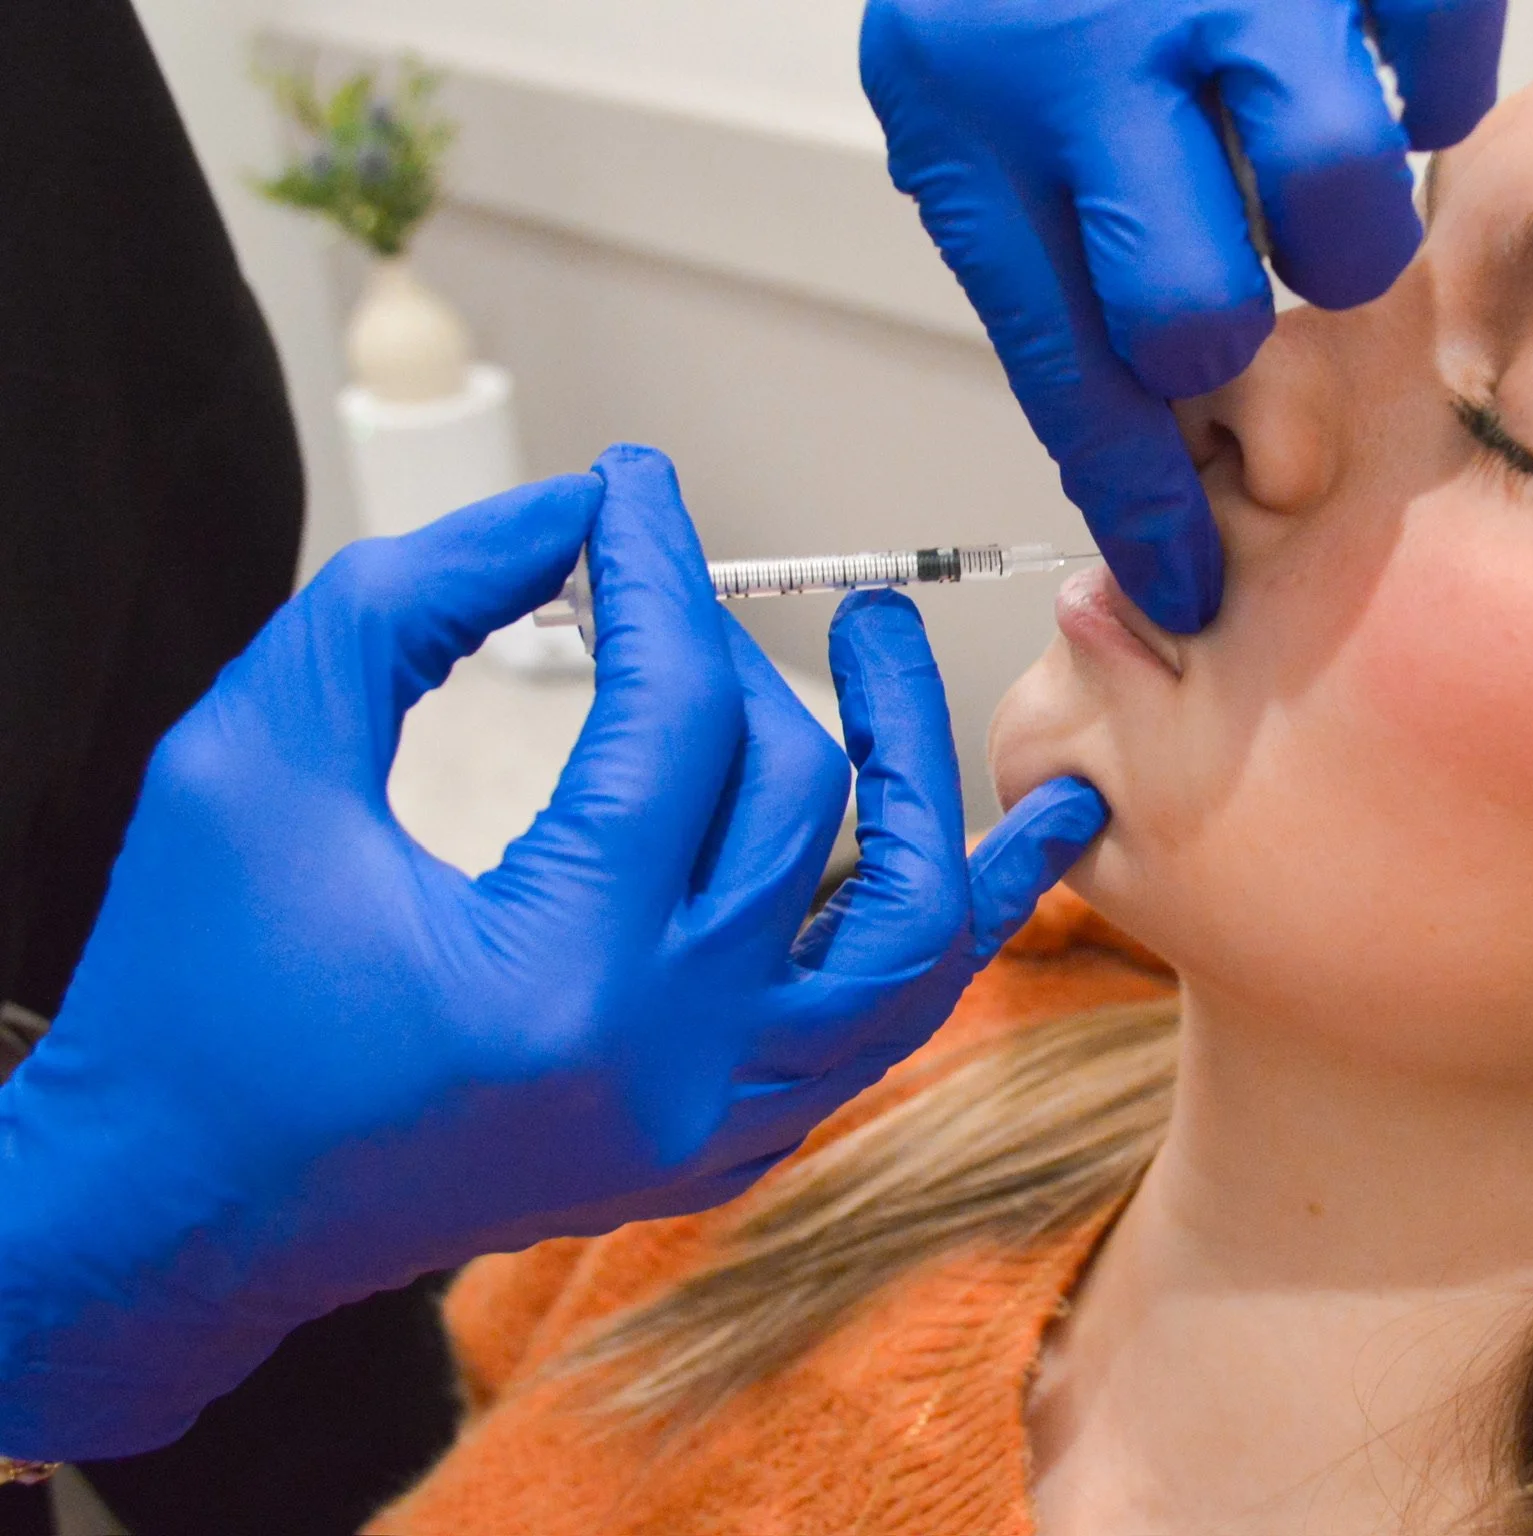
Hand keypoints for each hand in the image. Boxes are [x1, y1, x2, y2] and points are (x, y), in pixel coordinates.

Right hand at [0, 445, 1106, 1458]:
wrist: (182, 1202)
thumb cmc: (193, 984)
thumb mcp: (256, 752)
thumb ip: (413, 602)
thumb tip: (579, 516)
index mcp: (558, 983)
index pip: (672, 719)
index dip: (659, 574)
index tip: (634, 494)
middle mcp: (674, 1068)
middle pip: (787, 801)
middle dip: (736, 659)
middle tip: (677, 579)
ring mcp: (717, 1123)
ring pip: (905, 935)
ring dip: (919, 780)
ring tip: (884, 652)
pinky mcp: (724, 1144)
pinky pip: (886, 1019)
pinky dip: (961, 918)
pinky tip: (1038, 829)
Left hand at [862, 0, 1506, 632]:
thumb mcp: (966, 93)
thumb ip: (1044, 236)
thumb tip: (1153, 424)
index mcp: (972, 108)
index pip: (1060, 366)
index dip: (1136, 500)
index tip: (1183, 583)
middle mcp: (1089, 46)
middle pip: (1197, 313)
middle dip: (1232, 340)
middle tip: (1243, 300)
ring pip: (1341, 204)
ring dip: (1339, 222)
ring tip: (1300, 167)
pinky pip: (1444, 67)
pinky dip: (1428, 79)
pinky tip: (1366, 53)